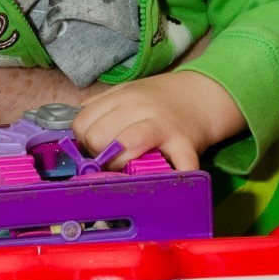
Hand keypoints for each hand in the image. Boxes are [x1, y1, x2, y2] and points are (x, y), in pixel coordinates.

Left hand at [72, 71, 244, 173]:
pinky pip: (177, 164)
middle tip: (112, 161)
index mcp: (120, 97)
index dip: (84, 142)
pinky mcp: (185, 143)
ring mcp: (162, 124)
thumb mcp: (125, 94)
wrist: (201, 95)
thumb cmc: (157, 101)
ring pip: (127, 143)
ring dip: (121, 165)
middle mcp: (138, 106)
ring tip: (129, 171)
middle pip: (97, 136)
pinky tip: (166, 185)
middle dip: (99, 156)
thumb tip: (77, 136)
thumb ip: (101, 110)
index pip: (82, 124)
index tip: (95, 149)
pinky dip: (172, 178)